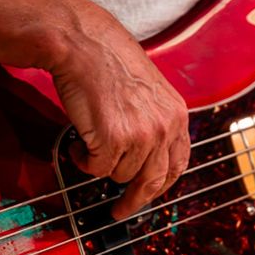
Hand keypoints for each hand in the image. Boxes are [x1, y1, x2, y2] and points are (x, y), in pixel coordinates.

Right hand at [47, 0, 189, 219]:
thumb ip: (154, 120)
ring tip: (88, 140)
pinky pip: (96, 169)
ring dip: (101, 164)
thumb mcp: (148, 90)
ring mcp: (141, 136)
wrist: (83, 44)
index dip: (161, 184)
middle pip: (154, 181)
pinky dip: (82, 159)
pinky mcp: (113, 141)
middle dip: (135, 201)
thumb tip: (147, 153)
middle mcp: (164, 127)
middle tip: (120, 210)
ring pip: (120, 175)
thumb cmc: (108, 60)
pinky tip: (77, 141)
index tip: (149, 193)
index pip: (178, 163)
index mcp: (177, 115)